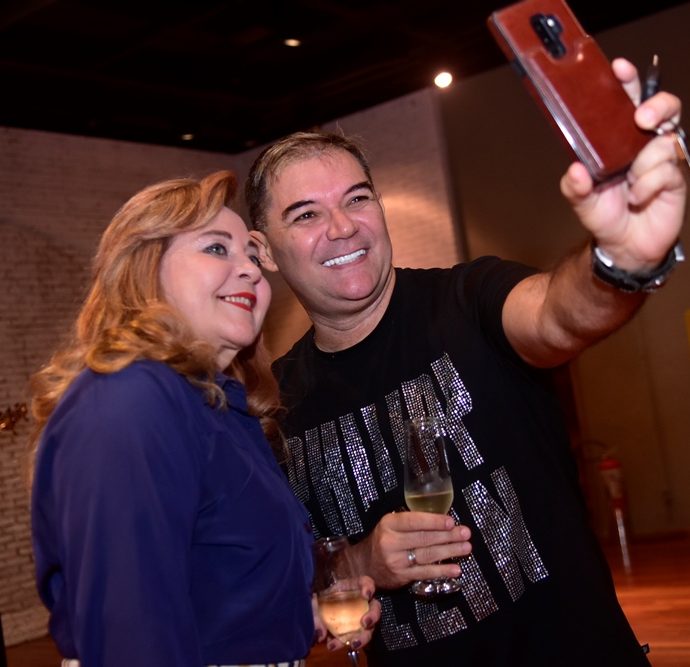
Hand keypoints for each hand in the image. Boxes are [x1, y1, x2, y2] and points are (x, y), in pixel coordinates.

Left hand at [312, 578, 381, 651]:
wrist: (314, 611)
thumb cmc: (317, 598)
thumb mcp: (314, 599)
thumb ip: (314, 609)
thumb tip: (320, 633)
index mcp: (352, 588)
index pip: (366, 583)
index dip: (368, 587)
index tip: (366, 594)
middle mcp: (360, 603)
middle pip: (375, 608)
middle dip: (373, 616)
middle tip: (365, 623)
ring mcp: (358, 620)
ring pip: (369, 629)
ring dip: (363, 637)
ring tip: (353, 644)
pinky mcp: (352, 633)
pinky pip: (353, 640)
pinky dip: (342, 643)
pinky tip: (332, 645)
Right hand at [351, 511, 471, 588]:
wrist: (365, 565)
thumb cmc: (383, 540)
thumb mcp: (391, 525)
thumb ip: (411, 522)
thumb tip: (441, 520)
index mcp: (389, 524)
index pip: (414, 521)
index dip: (433, 521)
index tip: (451, 521)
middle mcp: (391, 542)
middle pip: (423, 538)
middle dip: (447, 536)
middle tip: (465, 533)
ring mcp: (396, 561)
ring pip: (427, 555)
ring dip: (449, 551)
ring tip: (466, 548)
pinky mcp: (402, 576)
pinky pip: (425, 572)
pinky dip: (442, 571)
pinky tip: (455, 569)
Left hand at [560, 58, 685, 271]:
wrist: (625, 245)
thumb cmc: (605, 214)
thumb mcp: (581, 201)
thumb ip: (574, 186)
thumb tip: (575, 170)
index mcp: (619, 140)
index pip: (626, 103)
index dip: (626, 82)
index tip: (619, 69)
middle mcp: (644, 143)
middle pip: (663, 107)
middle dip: (656, 106)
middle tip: (641, 120)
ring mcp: (663, 158)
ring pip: (663, 143)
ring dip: (643, 165)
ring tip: (629, 186)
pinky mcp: (677, 176)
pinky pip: (666, 170)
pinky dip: (647, 186)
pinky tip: (638, 198)